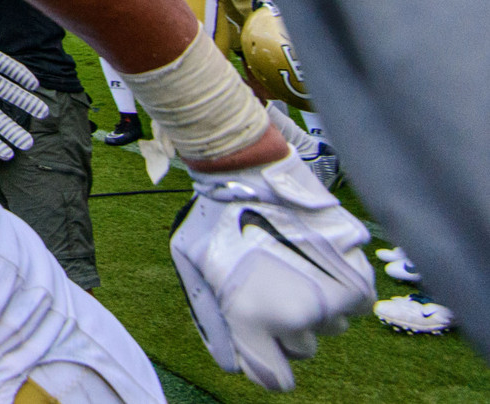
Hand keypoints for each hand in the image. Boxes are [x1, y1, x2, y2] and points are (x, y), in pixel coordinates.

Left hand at [171, 155, 371, 388]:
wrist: (246, 170)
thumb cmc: (213, 219)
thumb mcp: (193, 270)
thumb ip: (214, 322)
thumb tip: (232, 364)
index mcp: (252, 319)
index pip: (274, 380)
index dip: (267, 362)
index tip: (263, 343)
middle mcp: (297, 316)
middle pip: (302, 349)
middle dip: (287, 327)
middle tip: (270, 285)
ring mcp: (332, 295)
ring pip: (331, 324)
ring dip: (315, 305)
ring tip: (289, 263)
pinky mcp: (358, 272)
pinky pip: (355, 301)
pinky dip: (340, 287)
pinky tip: (314, 257)